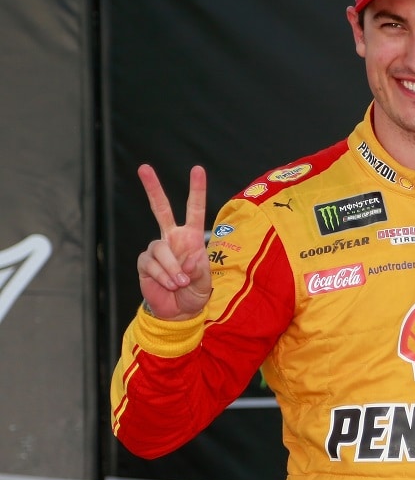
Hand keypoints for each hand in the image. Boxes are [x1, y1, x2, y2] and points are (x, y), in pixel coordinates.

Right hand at [136, 164, 211, 320]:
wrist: (178, 312)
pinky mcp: (144, 262)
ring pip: (160, 249)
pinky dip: (162, 276)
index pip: (194, 210)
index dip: (196, 190)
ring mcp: (157, 249)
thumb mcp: (205, 283)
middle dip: (152, 188)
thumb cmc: (194, 293)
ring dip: (171, 269)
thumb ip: (200, 269)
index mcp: (191, 238)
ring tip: (179, 283)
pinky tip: (168, 285)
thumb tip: (191, 257)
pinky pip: (151, 264)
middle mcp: (172, 238)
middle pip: (161, 208)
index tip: (197, 170)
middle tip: (144, 167)